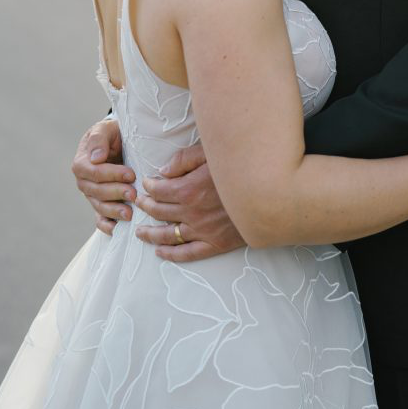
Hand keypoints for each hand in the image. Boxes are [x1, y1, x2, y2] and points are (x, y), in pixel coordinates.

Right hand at [71, 119, 135, 234]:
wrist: (118, 143)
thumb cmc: (113, 134)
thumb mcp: (106, 129)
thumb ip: (99, 139)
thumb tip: (96, 158)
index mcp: (82, 162)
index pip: (93, 172)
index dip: (111, 174)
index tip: (130, 174)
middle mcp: (84, 181)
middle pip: (96, 191)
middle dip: (116, 193)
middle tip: (134, 194)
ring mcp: (91, 194)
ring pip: (99, 206)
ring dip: (114, 211)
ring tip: (130, 214)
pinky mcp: (100, 204)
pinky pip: (99, 219)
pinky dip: (106, 226)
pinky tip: (117, 229)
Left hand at [135, 144, 244, 262]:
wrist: (268, 195)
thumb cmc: (240, 168)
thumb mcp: (212, 153)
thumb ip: (185, 159)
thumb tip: (163, 171)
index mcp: (188, 189)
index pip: (159, 190)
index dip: (149, 186)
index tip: (146, 184)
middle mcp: (191, 213)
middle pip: (159, 211)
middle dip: (146, 206)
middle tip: (139, 203)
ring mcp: (202, 231)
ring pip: (167, 235)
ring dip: (150, 234)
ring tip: (139, 232)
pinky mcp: (215, 244)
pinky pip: (187, 253)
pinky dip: (171, 255)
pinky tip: (160, 252)